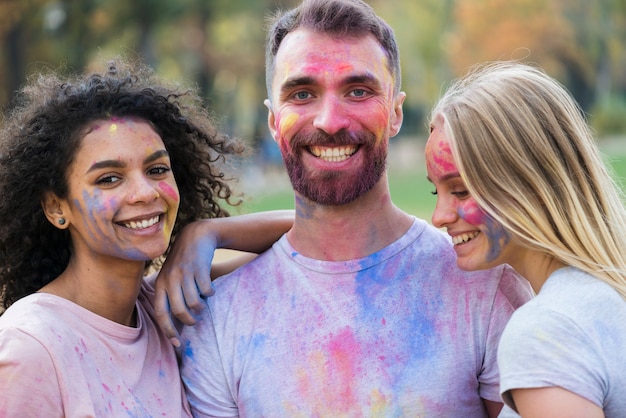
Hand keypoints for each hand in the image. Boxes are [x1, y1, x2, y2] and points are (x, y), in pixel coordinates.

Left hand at [155, 220, 216, 346]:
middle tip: (196, 320)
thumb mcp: (170, 277)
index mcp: (160, 284)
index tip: (178, 344)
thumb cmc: (183, 262)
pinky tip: (210, 291)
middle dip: (190, 320)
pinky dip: (210, 294)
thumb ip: (170, 296)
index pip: (161, 313)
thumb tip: (174, 324)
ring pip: (194, 303)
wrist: (196, 236)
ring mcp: (184, 273)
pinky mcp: (198, 268)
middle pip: (180, 311)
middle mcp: (170, 279)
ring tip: (203, 305)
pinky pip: (206, 291)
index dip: (169, 330)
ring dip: (201, 308)